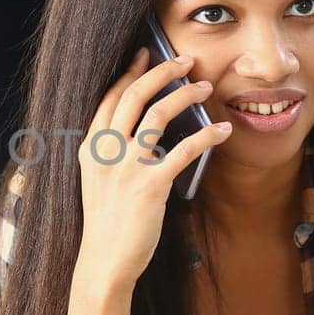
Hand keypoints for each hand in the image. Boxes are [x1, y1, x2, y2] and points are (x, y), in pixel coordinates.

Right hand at [76, 46, 232, 292]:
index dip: (130, 71)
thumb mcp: (98, 180)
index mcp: (91, 147)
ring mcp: (127, 166)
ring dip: (187, 94)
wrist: (105, 261)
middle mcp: (106, 150)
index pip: (110, 96)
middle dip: (162, 70)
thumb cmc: (106, 223)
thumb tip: (145, 129)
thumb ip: (111, 153)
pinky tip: (222, 131)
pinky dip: (207, 136)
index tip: (146, 54)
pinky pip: (184, 150)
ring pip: (159, 113)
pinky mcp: (150, 185)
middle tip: (186, 60)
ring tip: (206, 87)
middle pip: (134, 94)